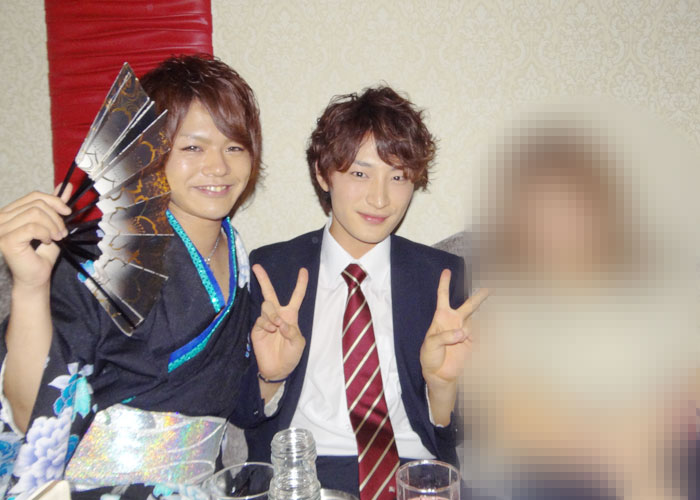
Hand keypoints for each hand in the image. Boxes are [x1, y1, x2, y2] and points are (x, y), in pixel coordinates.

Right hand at [0, 184, 71, 290]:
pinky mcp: (6, 240)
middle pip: (36, 204)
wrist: (35, 277)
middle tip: (62, 232)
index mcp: (10, 212)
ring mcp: (1, 229)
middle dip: (56, 217)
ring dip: (52, 226)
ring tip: (57, 238)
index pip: (34, 196)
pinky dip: (45, 233)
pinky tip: (47, 242)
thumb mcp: (51, 225)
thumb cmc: (41, 254)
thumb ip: (55, 206)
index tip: (67, 212)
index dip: (54, 201)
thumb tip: (66, 185)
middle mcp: (1, 218)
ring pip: (35, 214)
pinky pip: (31, 227)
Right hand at [251, 264, 307, 381]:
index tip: (303, 270)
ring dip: (272, 313)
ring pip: (266, 305)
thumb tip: (281, 323)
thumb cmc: (291, 355)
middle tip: (257, 267)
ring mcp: (266, 321)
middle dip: (263, 279)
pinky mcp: (257, 328)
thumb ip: (293, 332)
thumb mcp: (299, 344)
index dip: (301, 283)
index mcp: (290, 315)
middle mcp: (277, 315)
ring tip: (276, 325)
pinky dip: (266, 323)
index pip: (297, 296)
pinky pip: (260, 319)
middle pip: (269, 293)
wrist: (277, 369)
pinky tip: (270, 330)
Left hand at [420, 269, 488, 387]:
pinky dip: (491, 332)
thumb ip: (444, 337)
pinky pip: (484, 336)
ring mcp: (466, 332)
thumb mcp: (430, 344)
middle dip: (480, 296)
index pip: (443, 297)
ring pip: (479, 319)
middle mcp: (455, 322)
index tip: (446, 271)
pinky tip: (498, 327)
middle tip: (490, 288)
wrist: (438, 375)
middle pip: (469, 305)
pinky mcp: (473, 344)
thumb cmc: (430, 357)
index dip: (444, 284)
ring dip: (489, 314)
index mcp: (441, 318)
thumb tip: (463, 333)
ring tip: (498, 310)